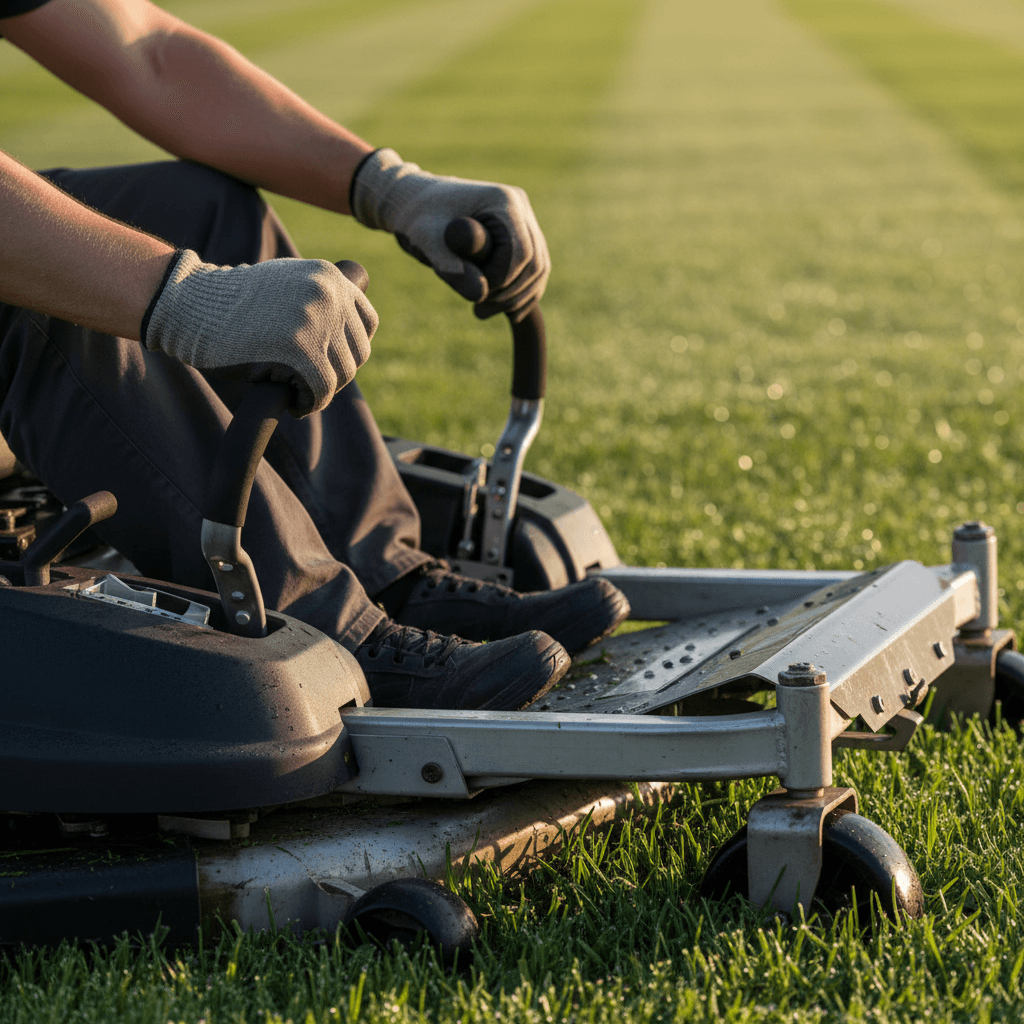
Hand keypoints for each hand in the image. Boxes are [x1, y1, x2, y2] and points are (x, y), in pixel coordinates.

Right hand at [142, 251, 376, 415]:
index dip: (349, 347)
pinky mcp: (300, 353)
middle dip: (334, 371)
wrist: (192, 306)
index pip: (366, 323)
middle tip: (305, 378)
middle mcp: (329, 296)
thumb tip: (354, 339)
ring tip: (294, 388)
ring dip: (320, 389)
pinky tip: (293, 403)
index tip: (328, 359)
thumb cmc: (234, 302)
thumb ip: (321, 301)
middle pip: (357, 353)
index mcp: (330, 276)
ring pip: (341, 376)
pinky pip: (320, 393)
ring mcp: (316, 323)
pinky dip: (308, 404)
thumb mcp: (287, 284)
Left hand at [351, 148, 549, 321]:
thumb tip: (479, 295)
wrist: (416, 203)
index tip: (474, 296)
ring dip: (516, 298)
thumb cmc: (418, 217)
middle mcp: (521, 206)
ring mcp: (524, 220)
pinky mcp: (522, 235)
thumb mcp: (426, 241)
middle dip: (510, 294)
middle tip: (478, 310)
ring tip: (482, 311)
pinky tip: (498, 310)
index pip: (521, 253)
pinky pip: (533, 270)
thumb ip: (450, 266)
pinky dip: (520, 294)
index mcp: (503, 201)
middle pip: (535, 262)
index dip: (501, 281)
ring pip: (539, 268)